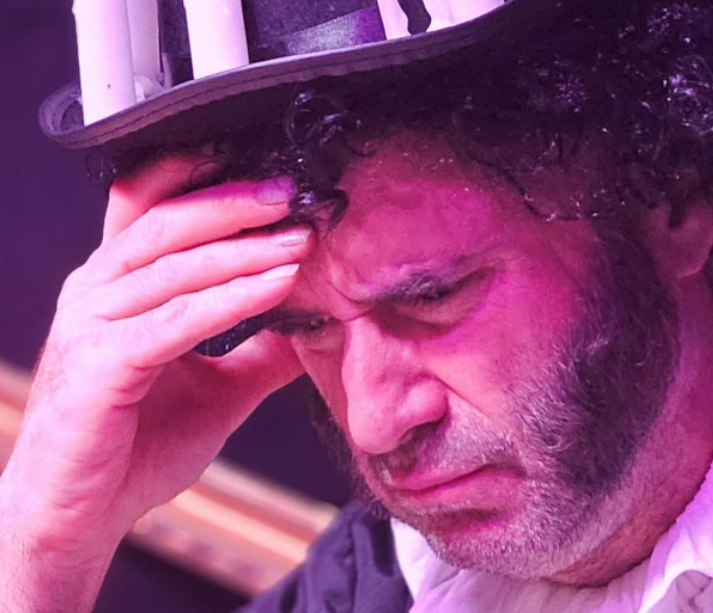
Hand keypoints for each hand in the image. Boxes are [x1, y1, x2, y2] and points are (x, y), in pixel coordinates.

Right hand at [2, 155, 311, 563]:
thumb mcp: (216, 387)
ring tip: (301, 239)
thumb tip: (313, 324)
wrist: (81, 515)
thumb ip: (258, 350)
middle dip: (235, 203)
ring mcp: (91, 324)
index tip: (268, 176)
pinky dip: (234, 298)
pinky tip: (279, 285)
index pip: (149, 206)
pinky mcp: (101, 364)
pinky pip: (179, 319)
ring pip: (176, 266)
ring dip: (245, 249)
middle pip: (166, 221)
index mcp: (115, 286)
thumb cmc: (135, 446)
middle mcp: (95, 292)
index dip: (202, 180)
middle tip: (293, 194)